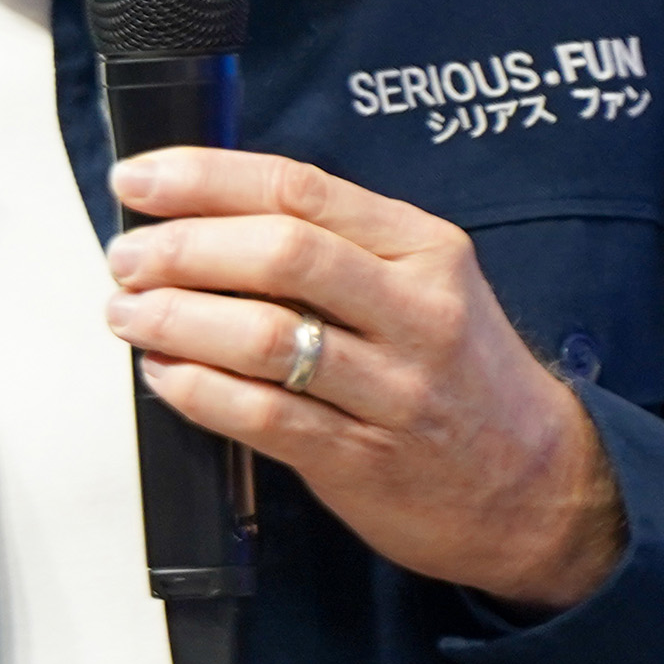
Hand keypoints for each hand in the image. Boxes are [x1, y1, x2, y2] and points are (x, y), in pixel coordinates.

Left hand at [101, 150, 622, 611]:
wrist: (537, 485)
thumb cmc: (460, 374)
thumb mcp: (424, 283)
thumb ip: (336, 248)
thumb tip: (204, 216)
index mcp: (423, 248)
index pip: (299, 188)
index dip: (205, 178)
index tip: (139, 180)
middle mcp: (417, 310)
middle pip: (280, 253)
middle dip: (182, 249)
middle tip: (126, 257)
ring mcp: (395, 389)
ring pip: (265, 337)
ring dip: (176, 319)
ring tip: (129, 313)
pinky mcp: (365, 459)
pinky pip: (266, 416)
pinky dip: (199, 391)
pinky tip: (165, 375)